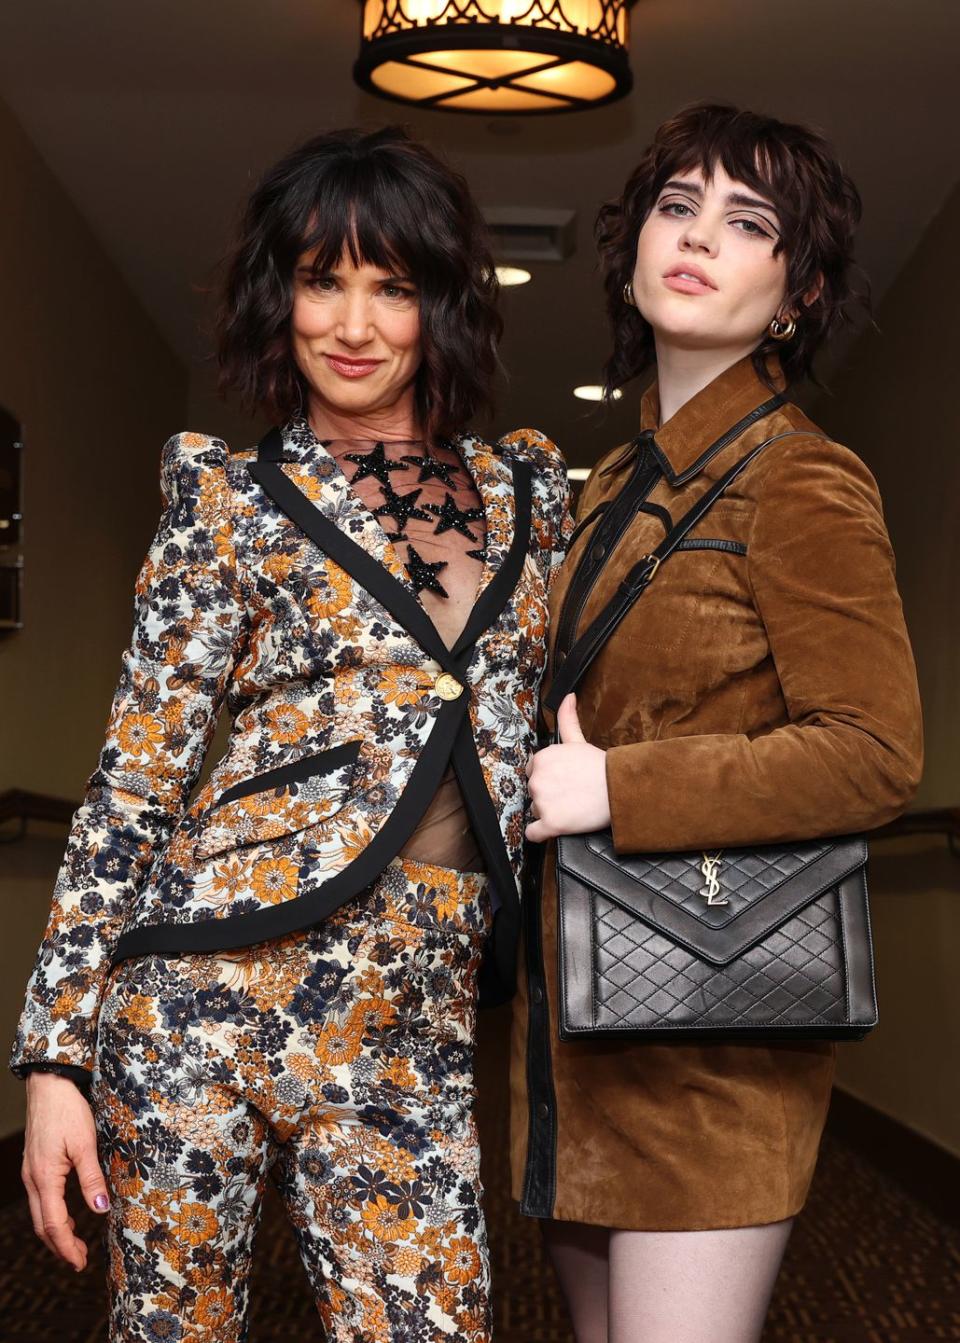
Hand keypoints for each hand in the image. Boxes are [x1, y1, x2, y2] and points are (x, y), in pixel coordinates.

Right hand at [22, 1071, 109, 1269]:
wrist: (49, 1085)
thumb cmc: (67, 1111)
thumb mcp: (85, 1143)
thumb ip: (92, 1178)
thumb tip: (101, 1208)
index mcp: (44, 1178)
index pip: (54, 1224)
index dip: (68, 1246)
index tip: (81, 1262)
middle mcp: (32, 1179)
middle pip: (43, 1225)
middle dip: (61, 1246)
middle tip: (80, 1260)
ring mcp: (31, 1173)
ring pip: (40, 1213)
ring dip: (56, 1232)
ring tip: (76, 1244)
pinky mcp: (35, 1165)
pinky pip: (40, 1199)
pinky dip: (52, 1215)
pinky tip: (67, 1215)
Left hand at [525, 693, 610, 841]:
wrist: (620, 788)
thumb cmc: (600, 766)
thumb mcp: (579, 740)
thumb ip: (567, 718)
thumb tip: (567, 697)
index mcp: (540, 759)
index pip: (534, 774)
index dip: (549, 780)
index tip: (564, 782)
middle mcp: (537, 779)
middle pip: (534, 794)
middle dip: (549, 796)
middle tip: (571, 795)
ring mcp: (543, 802)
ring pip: (536, 812)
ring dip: (549, 814)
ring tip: (572, 808)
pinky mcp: (551, 823)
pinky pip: (534, 834)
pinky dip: (541, 833)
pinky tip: (555, 828)